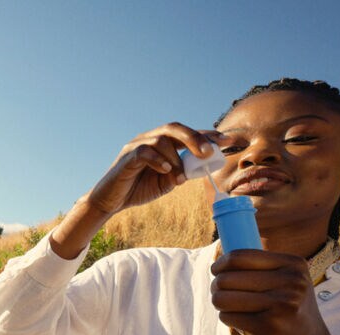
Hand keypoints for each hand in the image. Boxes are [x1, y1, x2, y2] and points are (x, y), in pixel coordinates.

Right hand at [86, 122, 213, 215]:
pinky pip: (144, 151)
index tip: (227, 141)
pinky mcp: (126, 156)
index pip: (187, 134)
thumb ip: (181, 172)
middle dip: (195, 138)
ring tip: (179, 178)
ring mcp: (136, 145)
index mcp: (161, 143)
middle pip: (174, 128)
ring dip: (176, 158)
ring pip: (162, 139)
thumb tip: (200, 167)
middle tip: (209, 153)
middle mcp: (149, 139)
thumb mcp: (166, 182)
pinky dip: (159, 159)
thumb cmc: (138, 189)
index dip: (208, 135)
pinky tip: (166, 170)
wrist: (111, 201)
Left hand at [211, 250, 339, 334]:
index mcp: (294, 264)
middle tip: (222, 294)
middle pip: (226, 278)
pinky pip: (227, 316)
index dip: (220, 264)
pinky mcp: (269, 325)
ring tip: (231, 307)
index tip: (216, 271)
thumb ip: (259, 265)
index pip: (238, 256)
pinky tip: (244, 322)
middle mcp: (291, 282)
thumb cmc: (287, 308)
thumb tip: (219, 255)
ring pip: (222, 298)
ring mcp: (281, 304)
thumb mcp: (286, 280)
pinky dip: (228, 319)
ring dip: (220, 304)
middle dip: (217, 287)